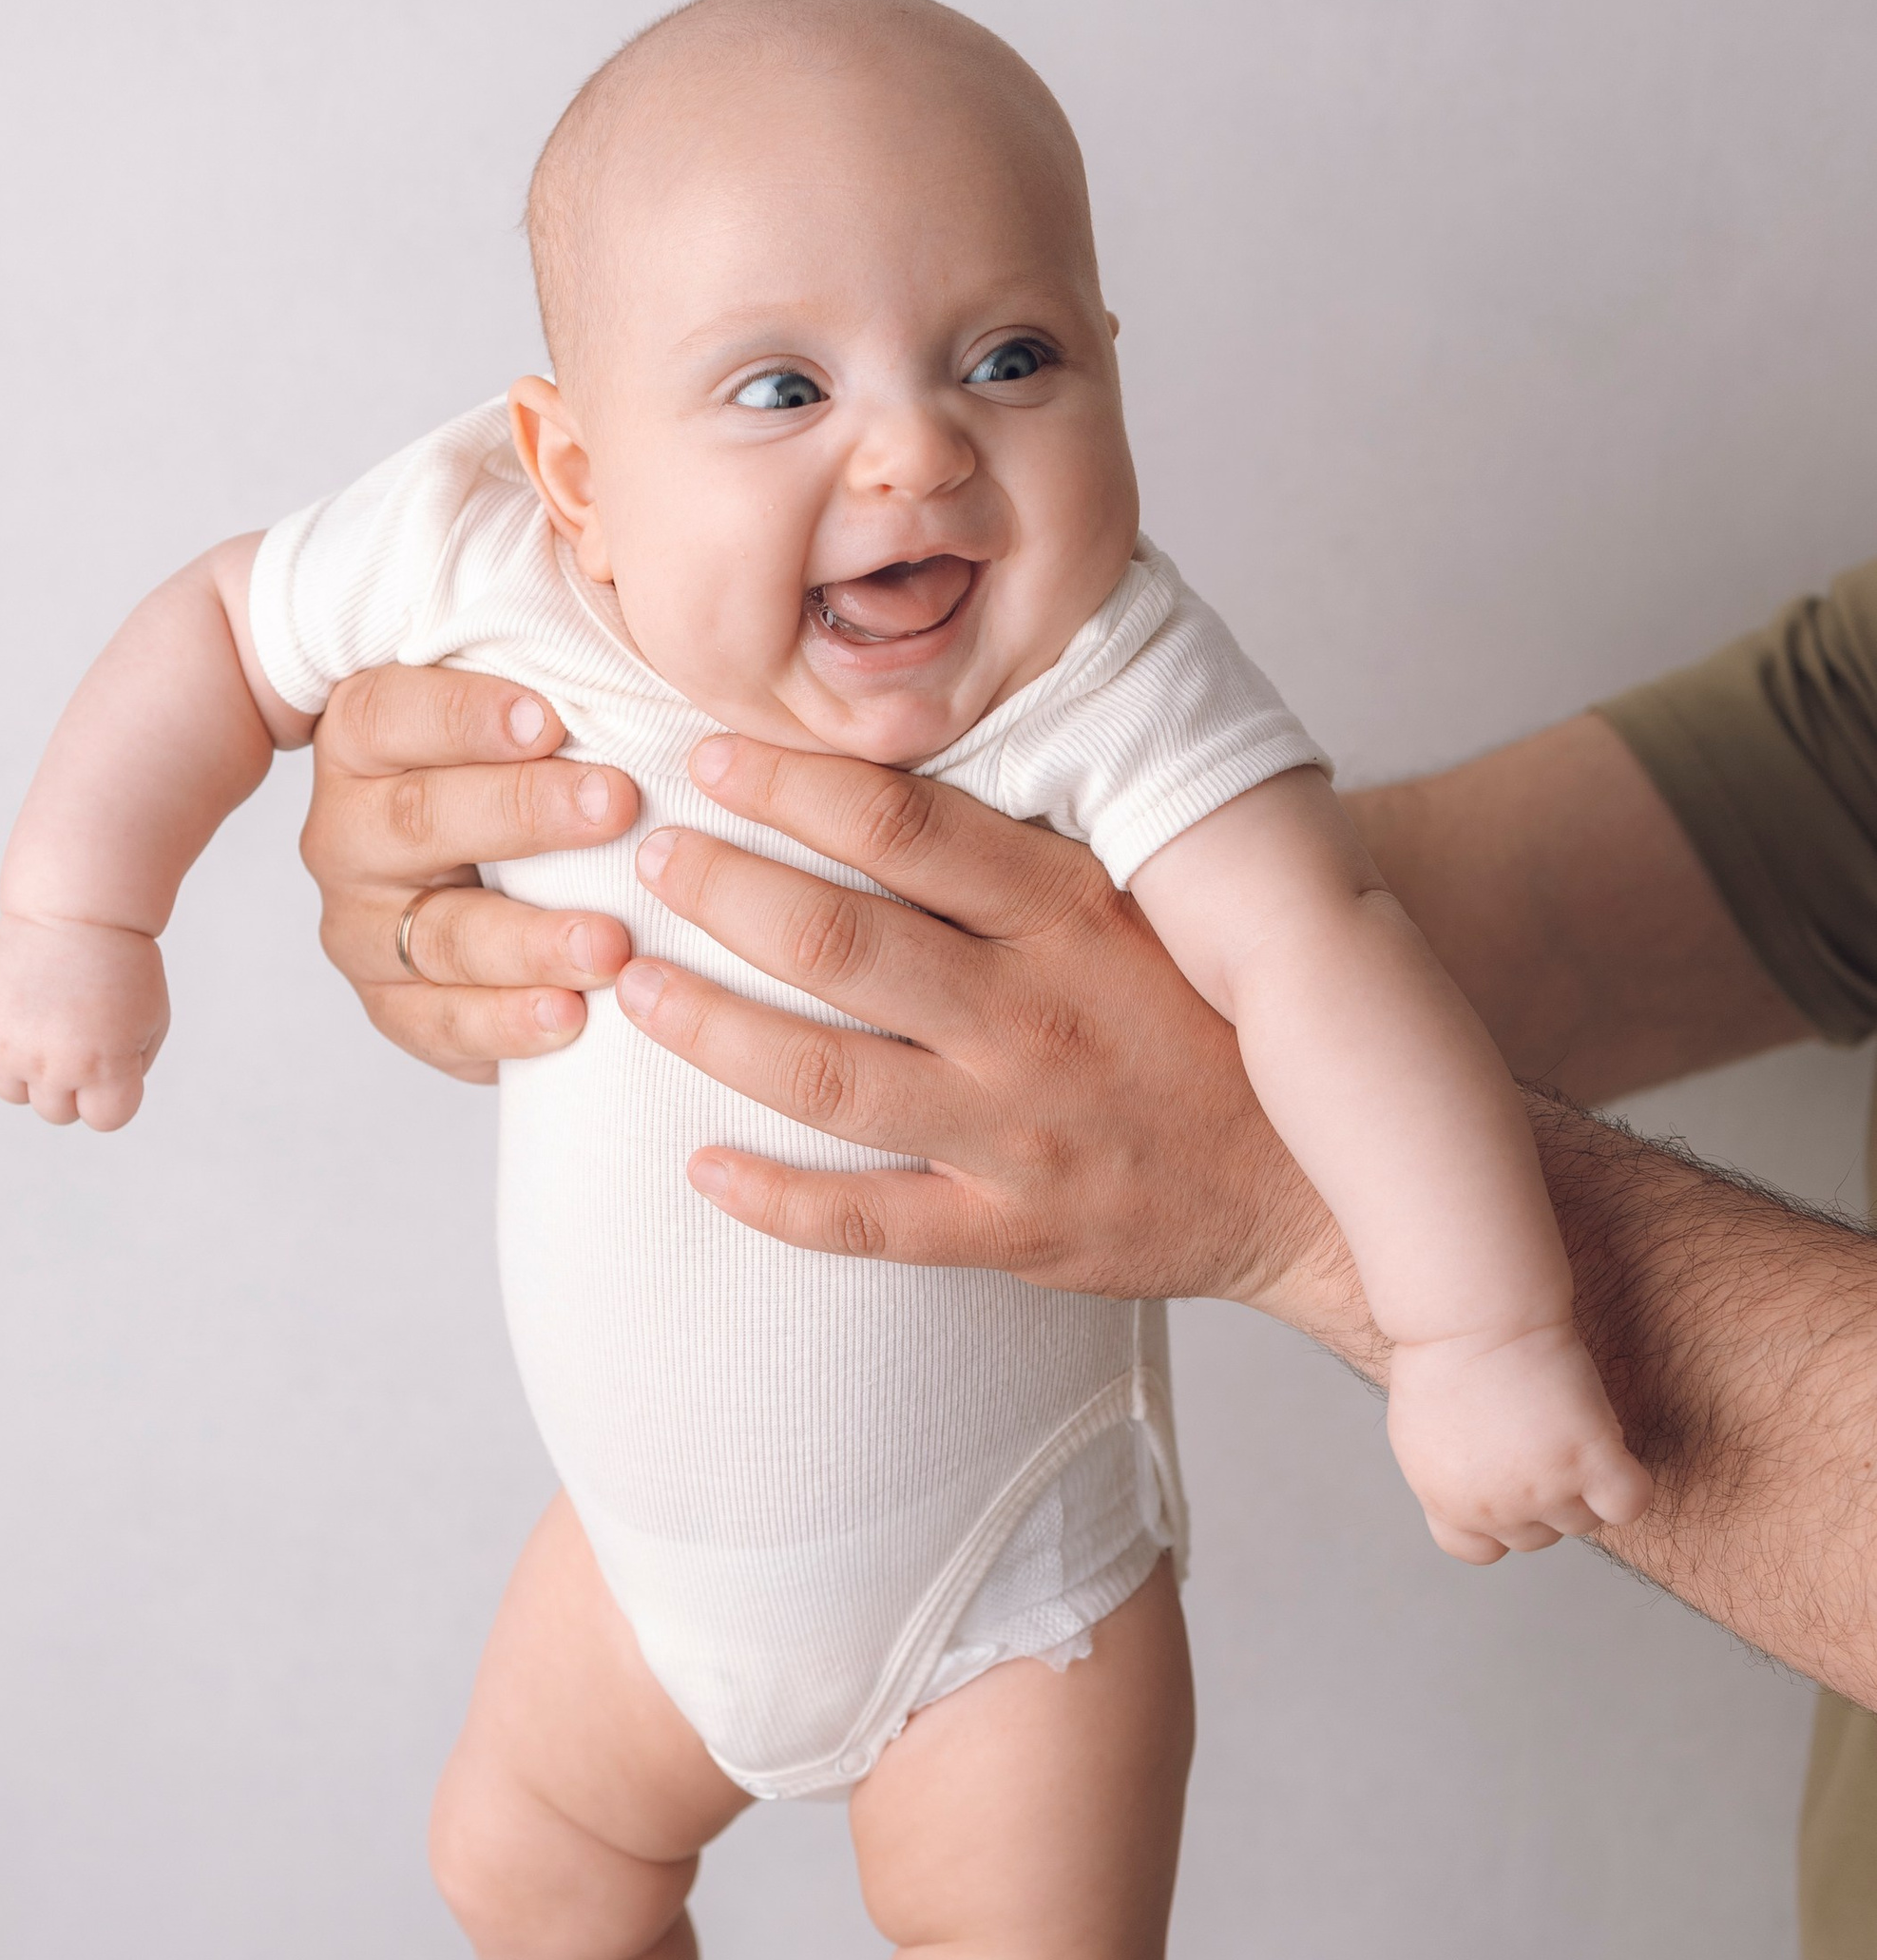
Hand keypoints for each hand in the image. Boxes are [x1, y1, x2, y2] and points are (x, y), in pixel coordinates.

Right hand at [0, 916, 170, 1129]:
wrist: (77, 913)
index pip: (105, 1120)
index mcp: (105, 1067)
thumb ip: (127, 1074)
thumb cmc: (122, 970)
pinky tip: (15, 1018)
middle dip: (71, 1081)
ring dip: (28, 1067)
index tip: (114, 1057)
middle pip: (56, 1112)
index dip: (113, 1092)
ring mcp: (9, 1047)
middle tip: (77, 1032)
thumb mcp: (152, 1024)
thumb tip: (87, 1104)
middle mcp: (53, 1064)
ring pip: (13, 1092)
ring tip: (46, 1020)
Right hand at [301, 665, 638, 1081]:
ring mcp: (364, 925)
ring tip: (610, 944)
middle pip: (421, 819)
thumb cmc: (534, 759)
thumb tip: (627, 568)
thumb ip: (563, 641)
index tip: (552, 718)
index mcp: (365, 733)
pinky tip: (571, 1020)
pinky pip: (438, 1025)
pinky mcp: (393, 1005)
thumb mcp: (531, 690)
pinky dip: (505, 1028)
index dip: (466, 715)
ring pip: (437, 934)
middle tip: (617, 806)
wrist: (492, 875)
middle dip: (524, 813)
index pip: (393, 713)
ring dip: (529, 941)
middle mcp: (348, 829)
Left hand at [611, 735, 1367, 1346]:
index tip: (707, 757)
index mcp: (1071, 913)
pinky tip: (701, 1167)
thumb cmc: (1216, 1023)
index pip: (905, 826)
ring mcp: (1018, 1132)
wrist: (1324, 1184)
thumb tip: (911, 728)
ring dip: (714, 1030)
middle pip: (841, 944)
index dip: (789, 785)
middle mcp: (1035, 1017)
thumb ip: (1033, 836)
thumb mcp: (1152, 899)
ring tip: (634, 987)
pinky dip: (775, 1200)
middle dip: (723, 892)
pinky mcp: (1012, 1231)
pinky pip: (869, 1223)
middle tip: (646, 856)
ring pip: (829, 1079)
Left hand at [1384, 1323, 1654, 1561]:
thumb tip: (1476, 1491)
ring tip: (1568, 1428)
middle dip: (1544, 1497)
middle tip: (1541, 1439)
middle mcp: (1491, 1508)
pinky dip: (1629, 1487)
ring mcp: (1539, 1489)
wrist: (1468, 1317)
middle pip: (1539, 1536)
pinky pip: (1627, 1503)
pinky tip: (1612, 1449)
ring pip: (1583, 1522)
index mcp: (1445, 1503)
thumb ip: (1450, 1478)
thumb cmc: (1444, 1357)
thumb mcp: (1423, 1436)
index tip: (1506, 1481)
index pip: (1481, 1550)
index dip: (1499, 1522)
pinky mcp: (1585, 1458)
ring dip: (1585, 1485)